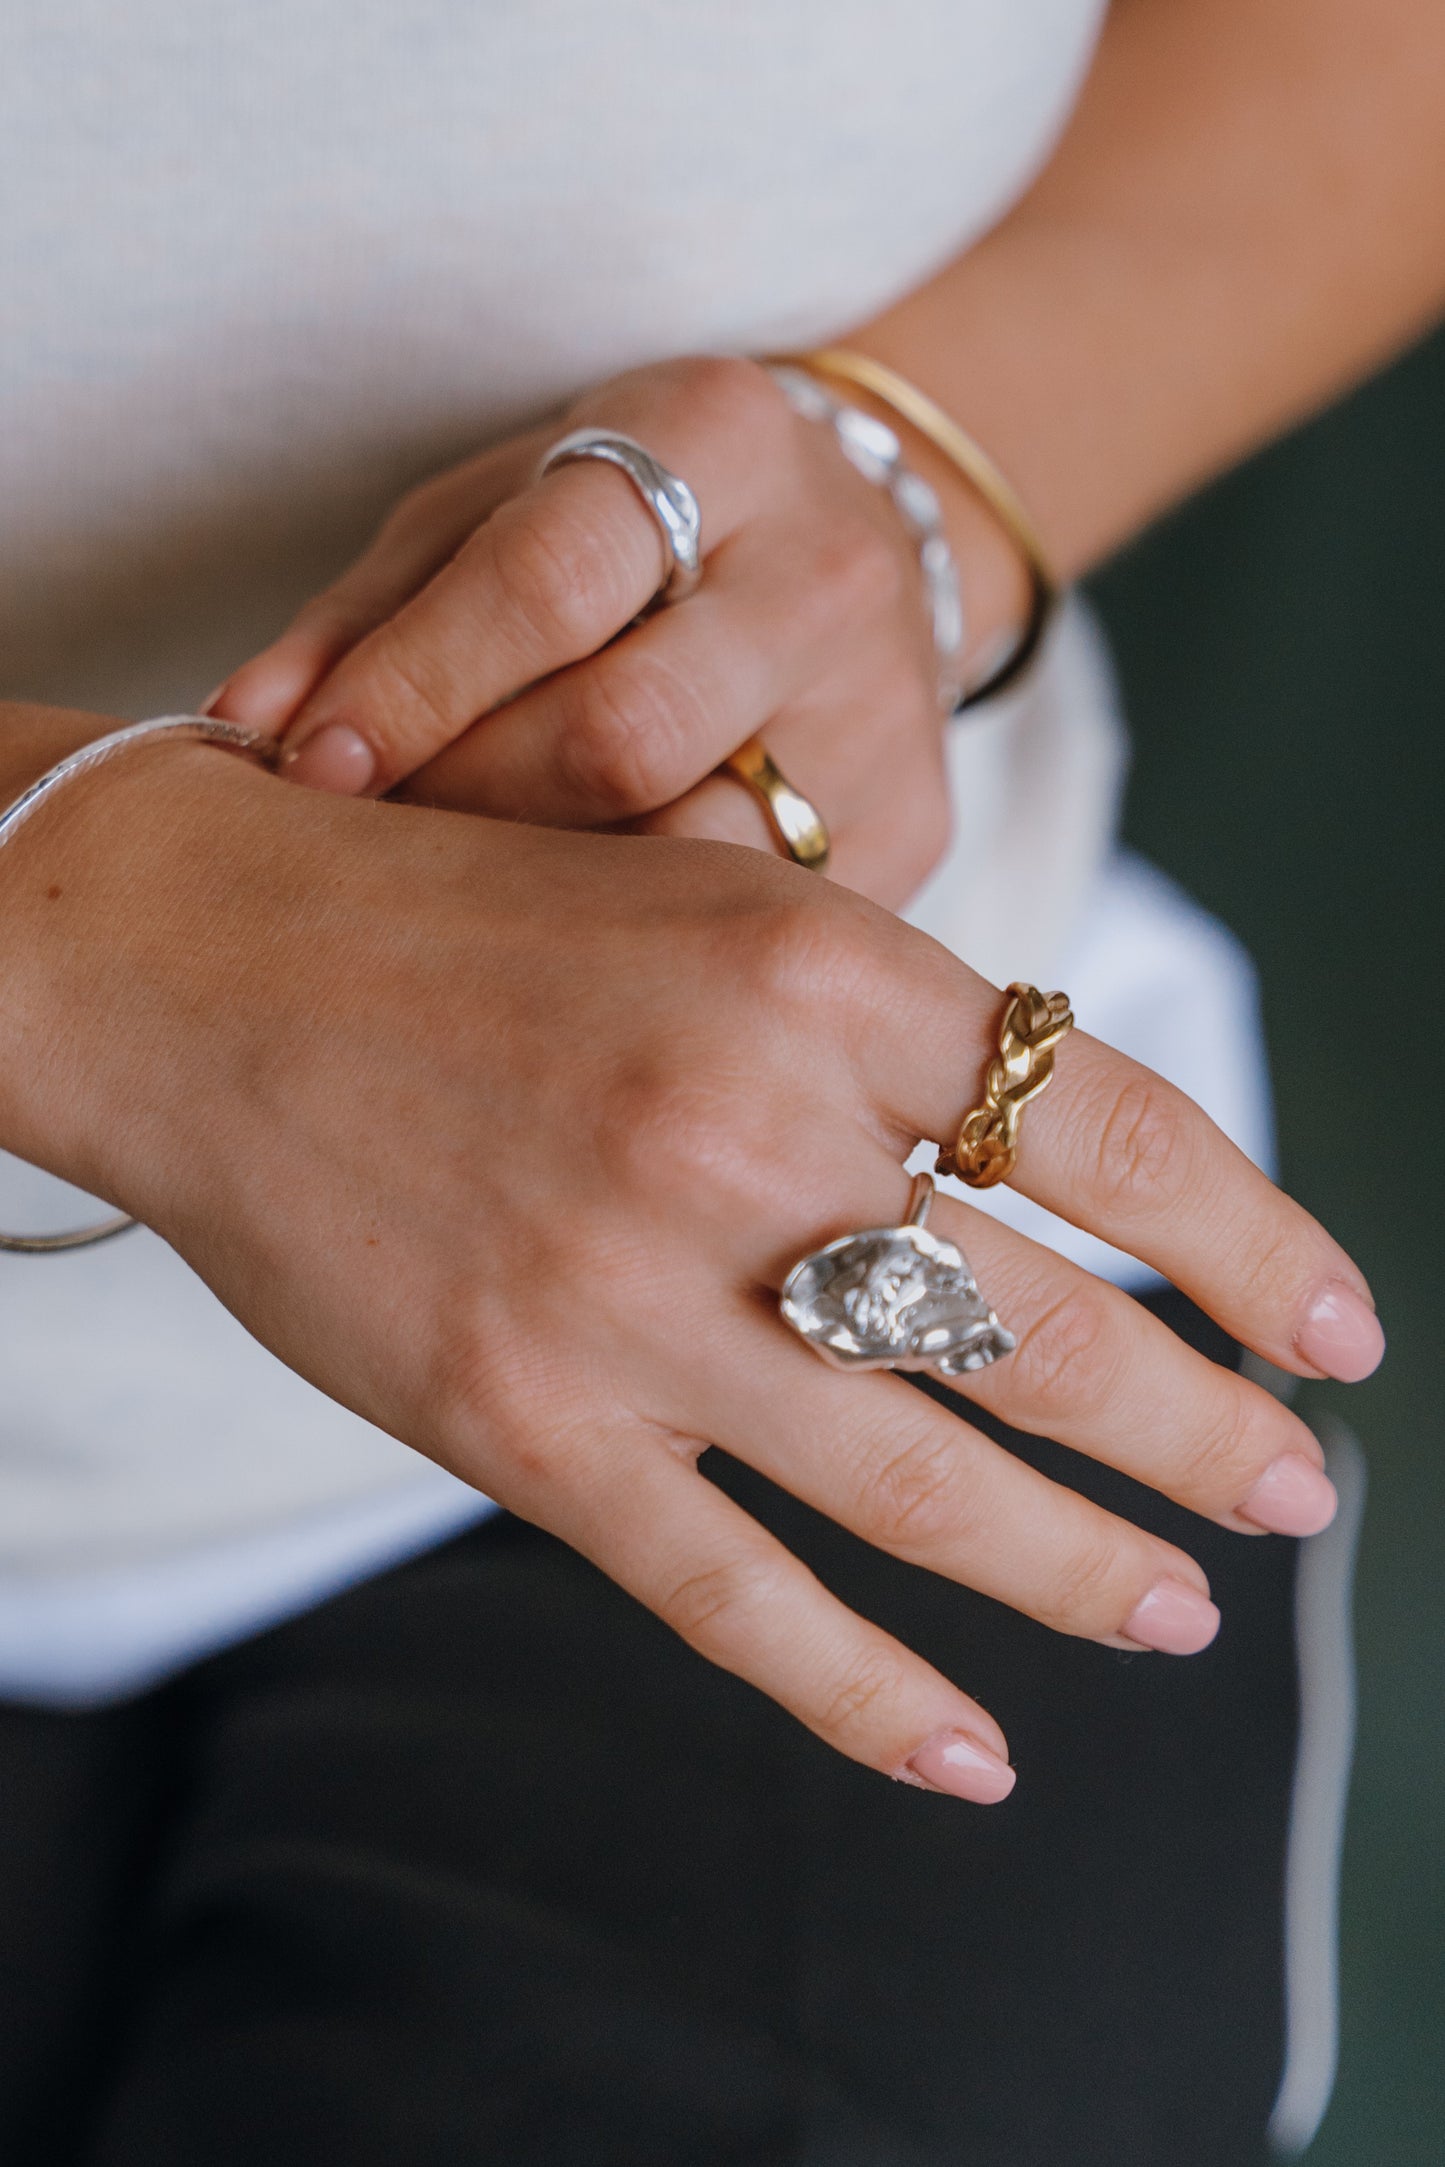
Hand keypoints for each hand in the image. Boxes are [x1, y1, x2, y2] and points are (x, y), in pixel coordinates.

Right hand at [0, 750, 1380, 1800]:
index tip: (1336, 1326)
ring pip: (916, 1476)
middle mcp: (739, 1131)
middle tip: (1291, 1492)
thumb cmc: (470, 919)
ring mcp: (624, 1293)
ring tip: (1175, 1614)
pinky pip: (727, 1589)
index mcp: (811, 972)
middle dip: (1201, 1431)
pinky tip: (969, 1751)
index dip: (1256, 1244)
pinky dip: (863, 1690)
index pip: (1111, 1134)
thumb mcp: (704, 901)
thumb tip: (1060, 1165)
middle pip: (1045, 1328)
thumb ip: (875, 1022)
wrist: (212, 960)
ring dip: (1077, 1566)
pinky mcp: (517, 1419)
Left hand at [209, 356, 1020, 909]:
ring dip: (550, 892)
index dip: (412, 687)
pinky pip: (753, 915)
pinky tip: (572, 935)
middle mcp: (828, 568)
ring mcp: (890, 708)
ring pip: (697, 854)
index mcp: (719, 436)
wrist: (850, 536)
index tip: (311, 768)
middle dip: (472, 800)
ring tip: (466, 894)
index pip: (546, 582)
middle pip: (624, 735)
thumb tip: (248, 731)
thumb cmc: (625, 528)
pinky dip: (642, 937)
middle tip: (387, 836)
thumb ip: (371, 610)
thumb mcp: (494, 510)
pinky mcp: (920, 826)